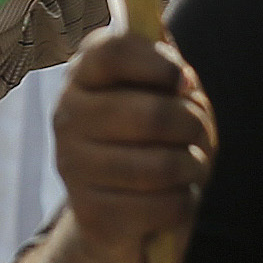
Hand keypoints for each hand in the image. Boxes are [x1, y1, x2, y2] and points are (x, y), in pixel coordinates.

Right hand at [50, 25, 215, 262]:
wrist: (127, 214)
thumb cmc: (154, 140)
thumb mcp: (163, 92)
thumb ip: (165, 65)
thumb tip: (173, 61)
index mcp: (83, 75)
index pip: (113, 49)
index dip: (159, 63)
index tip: (183, 81)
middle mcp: (67, 116)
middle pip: (151, 114)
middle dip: (192, 126)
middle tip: (195, 133)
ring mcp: (73, 166)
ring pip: (162, 166)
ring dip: (193, 168)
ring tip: (189, 168)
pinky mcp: (90, 213)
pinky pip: (162, 206)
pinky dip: (182, 204)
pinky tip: (170, 200)